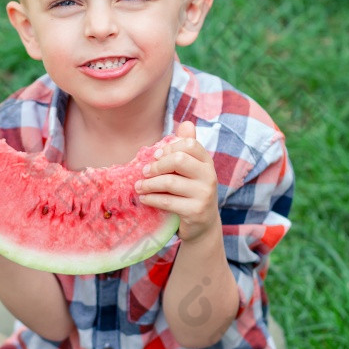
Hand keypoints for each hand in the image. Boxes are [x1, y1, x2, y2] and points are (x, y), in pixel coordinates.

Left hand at [134, 122, 219, 243]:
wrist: (202, 224)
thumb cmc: (191, 192)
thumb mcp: (191, 170)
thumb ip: (187, 148)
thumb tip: (186, 124)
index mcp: (207, 162)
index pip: (189, 144)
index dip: (169, 148)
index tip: (156, 156)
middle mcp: (209, 176)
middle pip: (179, 160)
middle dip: (156, 166)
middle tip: (144, 172)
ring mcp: (204, 194)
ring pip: (170, 182)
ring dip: (149, 184)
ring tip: (138, 186)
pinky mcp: (196, 211)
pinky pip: (167, 201)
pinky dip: (151, 199)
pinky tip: (144, 198)